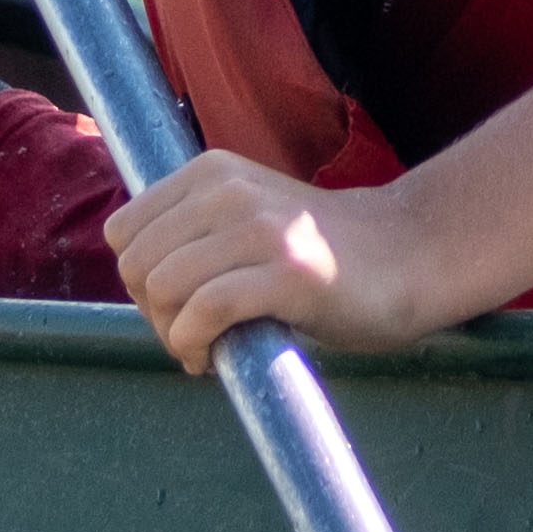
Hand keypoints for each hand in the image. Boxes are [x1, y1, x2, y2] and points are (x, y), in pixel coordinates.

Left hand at [107, 147, 499, 365]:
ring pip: (164, 287)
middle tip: (188, 334)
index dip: (138, 279)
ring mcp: (261, 229)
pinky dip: (193, 345)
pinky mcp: (288, 273)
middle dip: (151, 313)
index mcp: (213, 172)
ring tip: (201, 347)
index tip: (173, 306)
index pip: (124, 231)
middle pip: (137, 265)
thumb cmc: (321, 250)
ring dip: (171, 334)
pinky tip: (210, 359)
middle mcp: (230, 191)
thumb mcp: (246, 213)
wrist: (407, 254)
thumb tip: (135, 275)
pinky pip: (205, 311)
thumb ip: (195, 228)